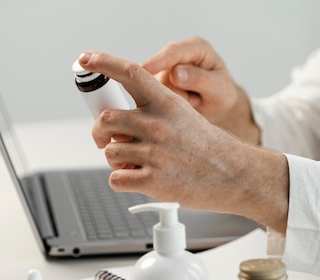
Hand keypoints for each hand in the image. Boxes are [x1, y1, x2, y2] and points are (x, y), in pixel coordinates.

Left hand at [77, 51, 287, 233]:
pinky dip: (121, 181)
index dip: (104, 62)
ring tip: (136, 164)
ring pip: (110, 153)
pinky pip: (116, 179)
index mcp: (166, 103)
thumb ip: (153, 113)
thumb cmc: (209, 148)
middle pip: (106, 119)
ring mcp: (153, 153)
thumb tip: (120, 123)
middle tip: (104, 140)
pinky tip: (138, 179)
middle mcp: (156, 124)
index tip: (86, 59)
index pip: (129, 72)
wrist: (233, 175)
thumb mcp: (184, 116)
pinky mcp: (152, 180)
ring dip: (117, 160)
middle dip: (99, 132)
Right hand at [142, 37, 259, 143]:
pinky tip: (182, 103)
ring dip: (172, 98)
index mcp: (197, 48)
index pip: (174, 51)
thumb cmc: (222, 94)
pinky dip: (166, 102)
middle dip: (170, 88)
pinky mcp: (159, 82)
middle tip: (193, 99)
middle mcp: (178, 55)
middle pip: (159, 68)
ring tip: (192, 101)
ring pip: (155, 84)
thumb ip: (199, 79)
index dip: (159, 60)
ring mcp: (167, 68)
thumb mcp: (218, 88)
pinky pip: (153, 94)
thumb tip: (175, 74)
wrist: (218, 107)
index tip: (146, 68)